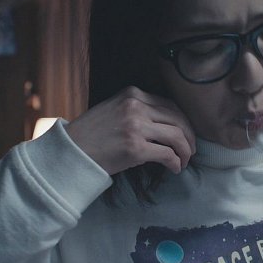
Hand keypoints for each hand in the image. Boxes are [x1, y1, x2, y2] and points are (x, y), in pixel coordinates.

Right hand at [65, 86, 195, 174]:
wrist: (71, 152)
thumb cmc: (91, 135)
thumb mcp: (113, 109)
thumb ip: (137, 109)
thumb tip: (166, 124)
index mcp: (132, 93)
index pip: (169, 104)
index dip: (182, 121)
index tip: (186, 133)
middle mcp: (135, 106)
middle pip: (177, 119)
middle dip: (189, 136)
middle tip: (191, 150)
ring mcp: (136, 126)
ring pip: (176, 136)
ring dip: (185, 151)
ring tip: (184, 161)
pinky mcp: (135, 148)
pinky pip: (167, 154)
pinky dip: (176, 162)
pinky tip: (175, 169)